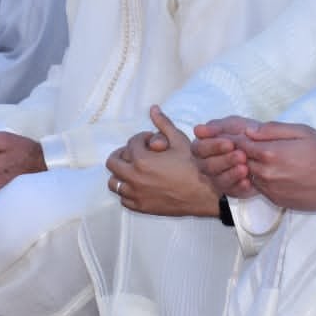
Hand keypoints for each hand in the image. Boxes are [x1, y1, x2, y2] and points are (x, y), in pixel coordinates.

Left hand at [105, 105, 219, 216]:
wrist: (202, 194)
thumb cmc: (192, 167)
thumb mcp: (179, 141)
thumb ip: (163, 124)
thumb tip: (153, 108)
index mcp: (141, 160)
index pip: (131, 143)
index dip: (141, 138)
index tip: (151, 141)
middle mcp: (134, 177)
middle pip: (113, 162)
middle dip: (124, 153)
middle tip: (136, 152)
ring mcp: (136, 194)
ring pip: (114, 182)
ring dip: (121, 173)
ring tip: (134, 169)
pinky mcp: (140, 207)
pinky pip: (123, 198)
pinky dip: (127, 190)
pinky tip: (138, 185)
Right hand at [192, 115, 262, 197]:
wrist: (268, 148)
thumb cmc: (247, 133)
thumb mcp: (235, 125)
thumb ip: (217, 127)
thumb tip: (197, 130)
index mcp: (204, 146)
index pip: (199, 148)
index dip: (213, 146)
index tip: (230, 143)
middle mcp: (208, 164)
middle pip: (207, 166)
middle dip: (224, 160)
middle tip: (241, 155)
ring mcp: (219, 178)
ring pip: (218, 180)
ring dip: (231, 174)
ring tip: (245, 168)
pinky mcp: (231, 189)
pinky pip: (231, 191)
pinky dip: (239, 187)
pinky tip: (248, 181)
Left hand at [230, 121, 315, 211]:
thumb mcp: (302, 131)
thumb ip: (272, 130)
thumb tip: (249, 130)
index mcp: (270, 153)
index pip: (240, 144)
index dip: (236, 138)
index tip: (236, 135)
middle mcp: (266, 174)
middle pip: (241, 161)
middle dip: (241, 153)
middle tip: (249, 145)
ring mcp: (271, 190)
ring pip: (250, 176)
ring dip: (252, 167)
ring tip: (267, 159)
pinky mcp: (278, 201)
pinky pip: (261, 188)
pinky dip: (263, 180)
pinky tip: (277, 173)